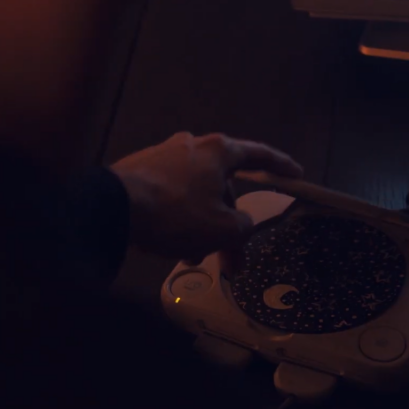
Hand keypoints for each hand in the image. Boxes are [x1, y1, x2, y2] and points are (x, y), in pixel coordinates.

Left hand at [110, 132, 302, 263]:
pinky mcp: (140, 171)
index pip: (259, 156)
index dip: (281, 166)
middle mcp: (192, 146)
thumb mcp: (222, 229)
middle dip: (228, 226)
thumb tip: (240, 223)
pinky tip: (171, 246)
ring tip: (193, 259)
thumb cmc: (176, 213)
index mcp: (219, 151)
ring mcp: (163, 156)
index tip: (296, 174)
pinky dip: (178, 220)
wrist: (112, 207)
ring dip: (201, 228)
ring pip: (195, 196)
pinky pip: (171, 197)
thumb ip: (243, 226)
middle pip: (222, 187)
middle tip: (232, 262)